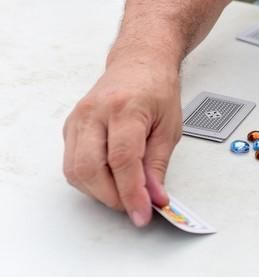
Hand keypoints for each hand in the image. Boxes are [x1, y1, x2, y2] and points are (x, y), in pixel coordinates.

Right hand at [63, 59, 181, 226]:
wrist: (139, 63)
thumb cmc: (157, 88)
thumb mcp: (170, 127)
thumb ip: (158, 165)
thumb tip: (153, 197)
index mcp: (125, 108)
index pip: (122, 160)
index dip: (131, 192)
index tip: (142, 213)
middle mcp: (94, 113)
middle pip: (90, 168)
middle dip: (113, 197)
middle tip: (135, 207)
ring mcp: (78, 119)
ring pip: (76, 170)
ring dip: (100, 192)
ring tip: (126, 192)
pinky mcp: (71, 128)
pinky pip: (73, 164)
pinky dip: (91, 180)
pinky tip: (111, 179)